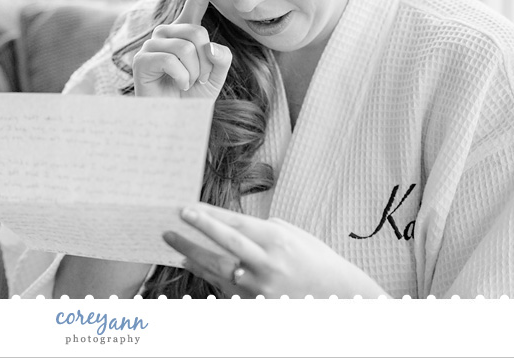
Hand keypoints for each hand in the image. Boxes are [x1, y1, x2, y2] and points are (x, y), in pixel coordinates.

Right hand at [133, 0, 231, 98]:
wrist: (173, 121)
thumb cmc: (192, 98)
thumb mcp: (216, 76)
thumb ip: (220, 57)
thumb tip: (210, 47)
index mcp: (183, 34)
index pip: (195, 6)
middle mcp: (165, 35)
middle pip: (196, 31)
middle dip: (205, 59)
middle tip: (200, 79)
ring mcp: (151, 46)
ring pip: (184, 47)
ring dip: (194, 72)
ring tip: (188, 84)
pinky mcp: (141, 61)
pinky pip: (169, 59)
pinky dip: (182, 77)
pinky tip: (178, 85)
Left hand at [163, 202, 389, 298]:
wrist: (339, 297)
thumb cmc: (316, 260)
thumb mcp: (295, 235)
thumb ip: (264, 228)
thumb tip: (233, 224)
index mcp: (277, 240)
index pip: (235, 224)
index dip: (208, 215)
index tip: (186, 208)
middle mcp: (268, 264)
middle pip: (223, 245)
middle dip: (197, 231)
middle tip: (174, 222)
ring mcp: (262, 287)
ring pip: (219, 269)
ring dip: (194, 255)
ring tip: (175, 244)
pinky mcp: (257, 304)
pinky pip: (225, 288)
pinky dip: (207, 275)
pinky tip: (193, 264)